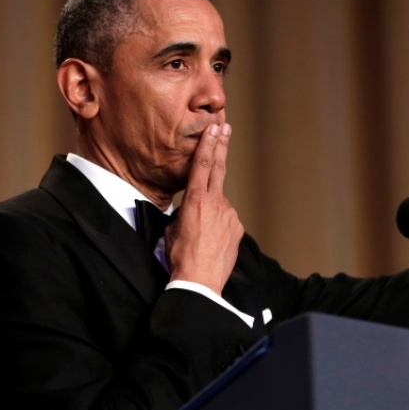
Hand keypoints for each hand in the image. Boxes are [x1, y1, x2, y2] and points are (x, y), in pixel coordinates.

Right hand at [164, 123, 243, 294]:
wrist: (200, 281)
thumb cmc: (180, 257)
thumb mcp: (171, 230)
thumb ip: (182, 213)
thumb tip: (188, 212)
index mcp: (195, 200)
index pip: (202, 165)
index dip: (208, 144)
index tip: (214, 129)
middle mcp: (216, 204)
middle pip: (219, 169)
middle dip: (221, 147)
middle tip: (225, 128)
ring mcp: (230, 215)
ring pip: (220, 203)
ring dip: (212, 210)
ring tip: (202, 232)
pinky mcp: (237, 228)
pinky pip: (227, 220)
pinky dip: (219, 225)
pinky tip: (211, 240)